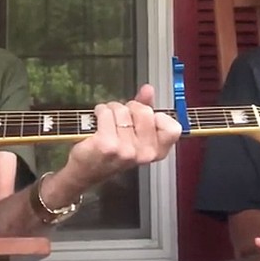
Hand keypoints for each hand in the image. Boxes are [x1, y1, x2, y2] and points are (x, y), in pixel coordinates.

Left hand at [62, 84, 181, 190]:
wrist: (86, 171)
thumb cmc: (111, 153)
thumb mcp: (134, 133)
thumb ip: (145, 110)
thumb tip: (148, 90)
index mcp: (156, 152)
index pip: (172, 128)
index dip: (157, 116)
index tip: (143, 119)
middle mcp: (144, 153)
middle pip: (145, 111)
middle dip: (130, 108)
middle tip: (120, 118)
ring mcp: (126, 150)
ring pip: (122, 110)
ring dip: (111, 110)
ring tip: (106, 122)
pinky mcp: (107, 145)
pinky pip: (106, 113)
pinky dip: (100, 112)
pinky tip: (97, 121)